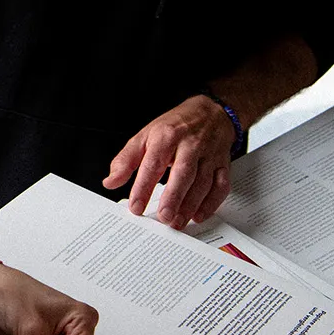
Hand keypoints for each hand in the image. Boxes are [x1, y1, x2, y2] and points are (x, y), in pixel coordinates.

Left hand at [103, 95, 235, 230]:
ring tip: (176, 222)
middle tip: (163, 217)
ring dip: (190, 205)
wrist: (210, 113)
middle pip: (183, 173)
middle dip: (173, 197)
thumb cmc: (174, 127)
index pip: (153, 163)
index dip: (143, 187)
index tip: (136, 206)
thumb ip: (126, 160)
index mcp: (167, 136)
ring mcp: (209, 154)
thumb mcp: (144, 136)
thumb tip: (111, 182)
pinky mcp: (223, 164)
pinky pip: (221, 186)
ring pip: (203, 182)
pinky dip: (211, 203)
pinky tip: (198, 215)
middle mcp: (190, 144)